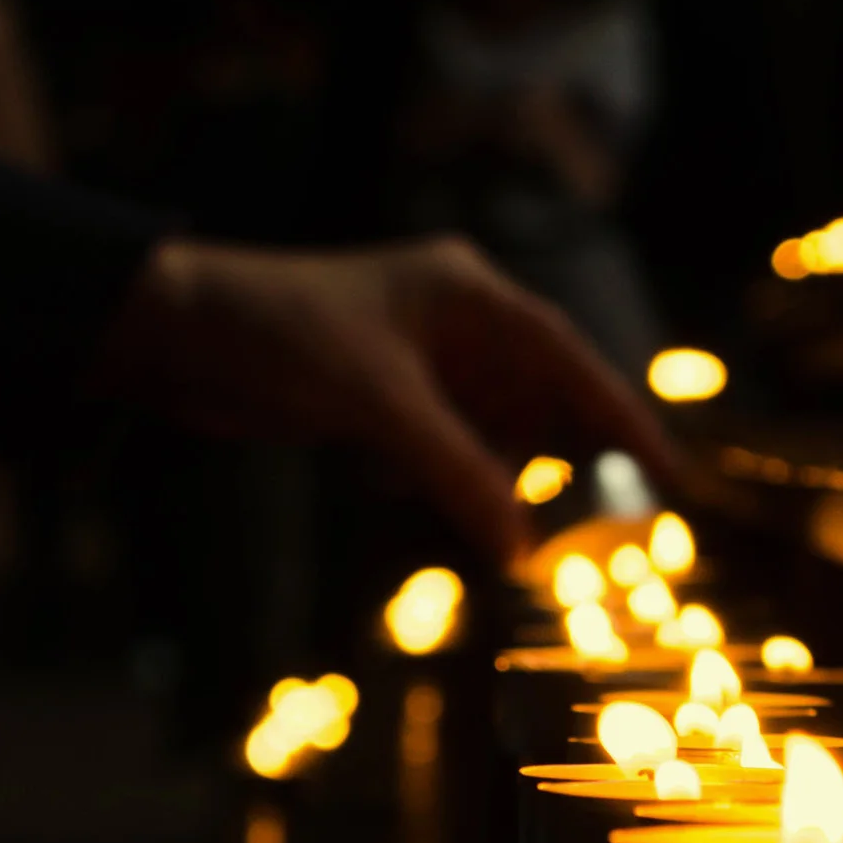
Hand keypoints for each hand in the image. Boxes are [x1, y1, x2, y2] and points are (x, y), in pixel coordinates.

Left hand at [93, 234, 677, 565]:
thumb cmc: (275, 336)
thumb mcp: (377, 404)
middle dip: (567, 458)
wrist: (171, 333)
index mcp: (466, 295)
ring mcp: (415, 362)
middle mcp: (451, 323)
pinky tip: (428, 498)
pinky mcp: (377, 399)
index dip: (623, 418)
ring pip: (490, 428)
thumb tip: (521, 547)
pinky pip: (442, 446)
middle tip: (610, 526)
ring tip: (529, 530)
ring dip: (503, 477)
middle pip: (538, 396)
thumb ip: (456, 471)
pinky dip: (449, 477)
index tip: (671, 474)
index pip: (567, 358)